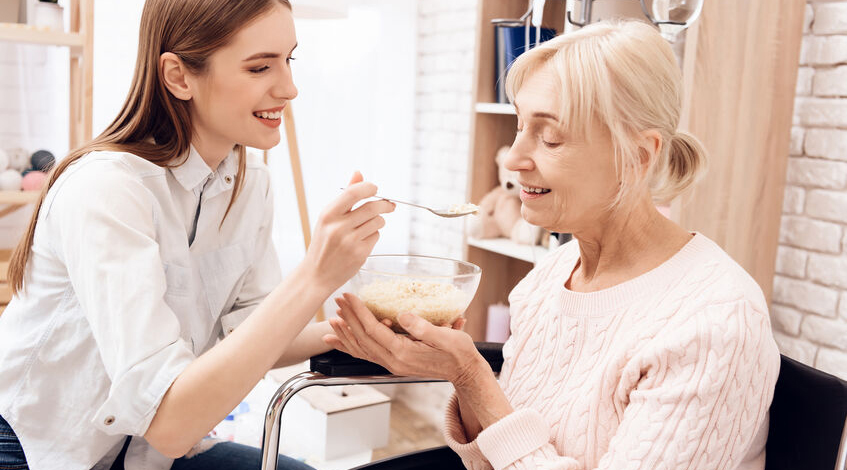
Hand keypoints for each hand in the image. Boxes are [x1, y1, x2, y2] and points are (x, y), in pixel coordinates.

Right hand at [303, 172, 394, 289]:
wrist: (316, 274)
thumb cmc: (323, 243)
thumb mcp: (328, 218)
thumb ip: (345, 196)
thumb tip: (359, 173)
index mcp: (328, 214)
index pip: (353, 192)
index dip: (369, 187)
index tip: (375, 189)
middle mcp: (338, 227)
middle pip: (372, 208)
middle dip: (384, 205)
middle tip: (389, 205)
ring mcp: (350, 242)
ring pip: (377, 222)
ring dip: (379, 221)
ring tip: (369, 226)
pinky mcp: (360, 254)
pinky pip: (376, 237)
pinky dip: (374, 235)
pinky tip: (362, 241)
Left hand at [322, 293, 485, 385]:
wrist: (464, 370)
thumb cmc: (458, 352)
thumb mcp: (447, 337)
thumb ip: (424, 328)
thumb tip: (402, 315)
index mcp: (404, 352)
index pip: (374, 330)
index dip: (359, 312)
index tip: (349, 296)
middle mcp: (393, 360)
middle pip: (362, 338)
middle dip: (348, 318)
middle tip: (338, 300)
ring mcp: (392, 363)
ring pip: (361, 348)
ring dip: (345, 333)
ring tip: (332, 319)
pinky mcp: (394, 362)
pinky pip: (366, 354)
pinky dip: (350, 346)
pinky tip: (339, 341)